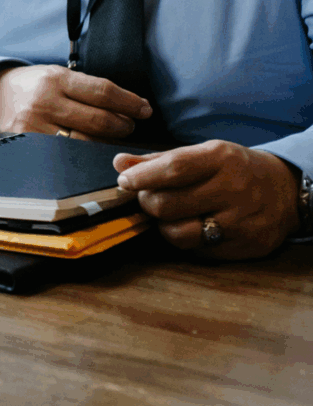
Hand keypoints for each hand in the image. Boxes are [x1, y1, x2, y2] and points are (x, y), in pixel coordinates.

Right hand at [0, 64, 152, 139]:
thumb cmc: (34, 85)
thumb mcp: (57, 74)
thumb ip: (87, 87)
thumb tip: (128, 105)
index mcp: (56, 79)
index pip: (103, 92)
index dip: (130, 103)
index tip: (145, 110)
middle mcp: (45, 102)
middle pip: (99, 120)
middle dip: (123, 125)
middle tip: (130, 126)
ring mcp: (35, 126)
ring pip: (85, 142)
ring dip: (107, 142)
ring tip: (113, 138)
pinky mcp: (28, 144)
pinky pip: (65, 154)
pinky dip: (84, 153)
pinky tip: (93, 150)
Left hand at [114, 141, 300, 259]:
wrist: (285, 191)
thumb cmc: (233, 169)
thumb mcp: (202, 154)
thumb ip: (159, 160)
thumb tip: (120, 163)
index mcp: (221, 159)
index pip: (173, 169)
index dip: (141, 177)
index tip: (124, 181)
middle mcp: (233, 189)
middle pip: (167, 204)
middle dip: (147, 202)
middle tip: (148, 198)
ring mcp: (240, 221)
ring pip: (178, 233)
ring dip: (163, 225)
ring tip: (169, 214)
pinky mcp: (244, 246)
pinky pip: (196, 250)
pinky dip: (185, 240)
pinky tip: (192, 226)